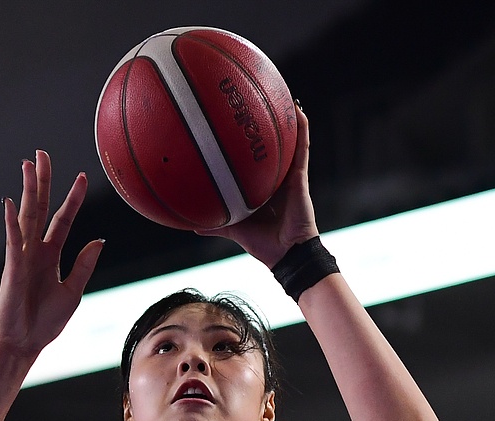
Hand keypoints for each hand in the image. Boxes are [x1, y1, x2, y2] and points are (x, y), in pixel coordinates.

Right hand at [0, 150, 103, 357]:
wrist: (24, 343)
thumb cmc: (44, 322)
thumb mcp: (73, 292)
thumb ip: (84, 265)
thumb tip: (99, 240)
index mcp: (50, 255)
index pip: (62, 219)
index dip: (72, 198)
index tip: (82, 177)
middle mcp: (34, 250)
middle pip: (40, 208)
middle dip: (43, 181)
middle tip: (43, 154)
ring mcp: (21, 257)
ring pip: (26, 216)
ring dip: (27, 190)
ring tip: (28, 165)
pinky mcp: (12, 269)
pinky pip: (12, 241)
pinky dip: (10, 222)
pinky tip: (10, 202)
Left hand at [196, 107, 319, 267]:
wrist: (287, 254)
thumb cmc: (264, 244)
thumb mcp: (236, 229)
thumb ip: (217, 225)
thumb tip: (192, 225)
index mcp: (263, 189)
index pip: (256, 162)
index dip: (249, 145)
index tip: (238, 125)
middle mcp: (277, 178)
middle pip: (272, 146)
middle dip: (267, 123)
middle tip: (254, 101)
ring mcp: (290, 176)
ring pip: (291, 141)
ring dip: (288, 118)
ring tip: (281, 93)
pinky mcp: (300, 176)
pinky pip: (302, 147)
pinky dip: (302, 129)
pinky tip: (297, 110)